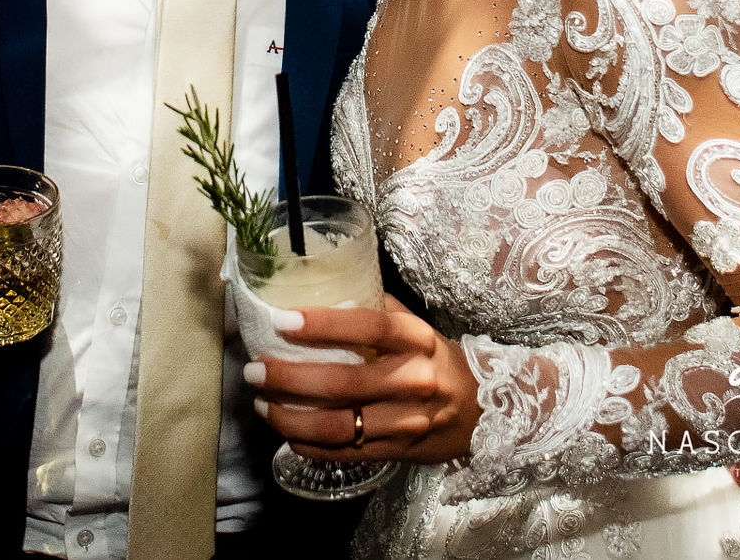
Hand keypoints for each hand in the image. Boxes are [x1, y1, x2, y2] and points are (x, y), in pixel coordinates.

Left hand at [250, 296, 480, 464]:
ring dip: (290, 417)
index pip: (368, 327)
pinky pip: (344, 453)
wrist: (486, 411)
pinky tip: (287, 432)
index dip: (322, 324)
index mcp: (417, 340)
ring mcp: (407, 421)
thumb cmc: (437, 361)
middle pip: (342, 382)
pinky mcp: (399, 452)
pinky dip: (308, 445)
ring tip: (261, 404)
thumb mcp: (416, 329)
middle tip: (254, 370)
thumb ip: (377, 311)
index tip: (281, 321)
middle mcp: (414, 381)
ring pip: (338, 426)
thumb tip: (324, 286)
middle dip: (288, 377)